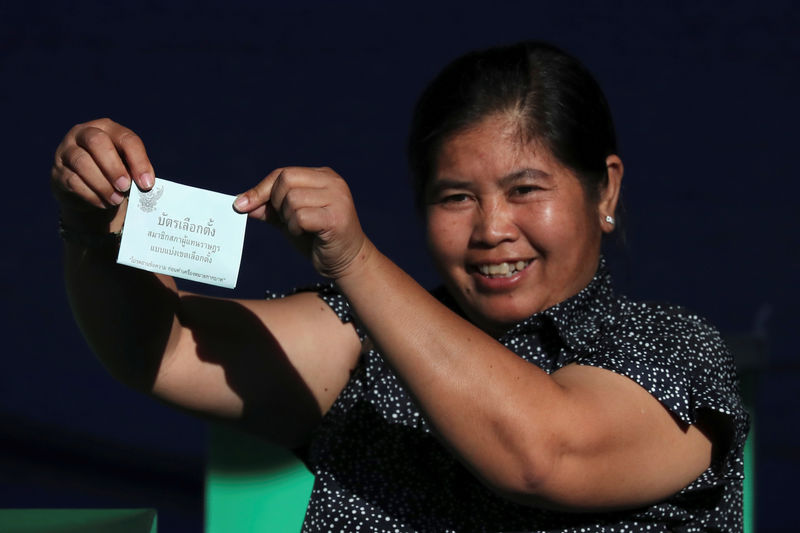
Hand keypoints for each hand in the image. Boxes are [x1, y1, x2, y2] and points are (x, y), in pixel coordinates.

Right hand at [51, 118, 154, 228]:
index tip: (147, 183)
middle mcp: (83, 133)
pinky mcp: (58, 171)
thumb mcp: (127, 167)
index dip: (139, 161)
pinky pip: (72, 181)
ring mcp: (66, 151)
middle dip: (113, 167)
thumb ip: (135, 171)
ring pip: (82, 162)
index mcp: (108, 128)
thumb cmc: (113, 173)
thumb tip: (145, 183)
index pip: (126, 138)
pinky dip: (91, 194)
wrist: (88, 189)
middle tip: (125, 187)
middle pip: (97, 142)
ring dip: (102, 184)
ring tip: (116, 200)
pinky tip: (103, 203)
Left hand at [233, 167, 369, 278]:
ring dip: (288, 219)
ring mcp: (338, 198)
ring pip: (292, 200)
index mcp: (323, 176)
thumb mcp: (290, 220)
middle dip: (276, 203)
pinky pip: (300, 217)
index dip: (260, 190)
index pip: (283, 173)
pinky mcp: (337, 218)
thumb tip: (241, 203)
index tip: (240, 205)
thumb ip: (270, 209)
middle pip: (286, 180)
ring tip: (301, 229)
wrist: (347, 262)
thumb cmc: (318, 239)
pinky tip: (307, 234)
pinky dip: (296, 228)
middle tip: (286, 221)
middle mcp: (333, 182)